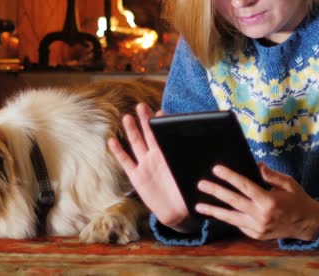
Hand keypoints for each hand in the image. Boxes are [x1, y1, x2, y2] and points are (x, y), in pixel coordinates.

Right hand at [108, 103, 194, 231]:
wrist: (177, 212)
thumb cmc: (187, 191)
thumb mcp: (191, 174)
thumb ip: (193, 161)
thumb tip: (206, 148)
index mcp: (169, 154)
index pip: (164, 135)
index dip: (162, 124)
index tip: (160, 113)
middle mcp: (156, 157)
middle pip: (149, 134)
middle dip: (145, 120)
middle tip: (141, 105)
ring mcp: (145, 165)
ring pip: (137, 144)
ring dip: (132, 131)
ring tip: (127, 117)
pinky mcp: (137, 177)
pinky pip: (126, 162)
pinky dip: (119, 152)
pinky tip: (112, 141)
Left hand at [195, 163, 318, 241]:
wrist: (307, 224)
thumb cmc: (297, 199)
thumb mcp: (288, 183)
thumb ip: (270, 174)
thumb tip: (256, 165)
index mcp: (269, 201)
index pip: (245, 186)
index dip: (229, 176)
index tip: (216, 169)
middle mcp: (262, 216)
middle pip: (234, 201)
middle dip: (216, 192)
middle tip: (201, 184)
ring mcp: (258, 228)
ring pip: (231, 217)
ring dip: (214, 210)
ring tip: (199, 206)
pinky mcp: (256, 235)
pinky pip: (238, 224)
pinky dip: (227, 217)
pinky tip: (215, 211)